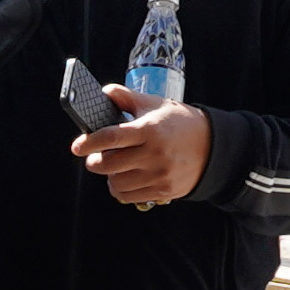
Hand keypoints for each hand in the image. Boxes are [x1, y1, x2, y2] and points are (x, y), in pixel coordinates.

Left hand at [72, 92, 206, 208]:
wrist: (211, 146)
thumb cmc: (178, 122)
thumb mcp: (155, 105)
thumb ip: (127, 98)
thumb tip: (104, 92)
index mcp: (149, 129)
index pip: (111, 137)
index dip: (89, 142)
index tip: (77, 146)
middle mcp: (153, 154)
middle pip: (108, 165)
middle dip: (95, 161)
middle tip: (95, 156)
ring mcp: (158, 175)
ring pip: (116, 184)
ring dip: (109, 176)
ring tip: (116, 166)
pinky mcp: (162, 191)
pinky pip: (128, 196)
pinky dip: (120, 189)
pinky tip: (125, 178)